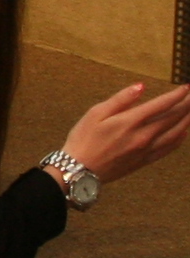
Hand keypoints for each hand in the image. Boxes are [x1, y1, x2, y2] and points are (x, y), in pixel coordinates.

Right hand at [56, 80, 189, 183]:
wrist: (79, 170)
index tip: (186, 87)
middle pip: (173, 118)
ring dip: (187, 121)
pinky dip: (180, 138)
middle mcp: (143, 135)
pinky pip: (169, 148)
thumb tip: (141, 86)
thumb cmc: (83, 139)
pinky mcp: (145, 160)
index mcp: (130, 121)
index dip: (176, 95)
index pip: (161, 105)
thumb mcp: (95, 113)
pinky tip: (183, 132)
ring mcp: (146, 149)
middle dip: (187, 105)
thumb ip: (120, 99)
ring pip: (176, 133)